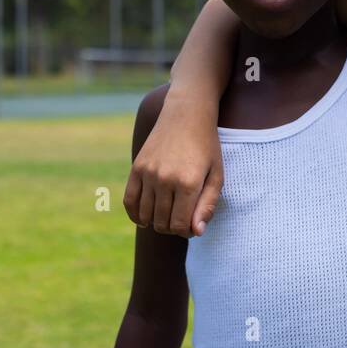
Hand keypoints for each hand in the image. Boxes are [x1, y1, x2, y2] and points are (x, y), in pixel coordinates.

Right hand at [122, 92, 222, 237]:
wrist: (186, 115)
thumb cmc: (206, 147)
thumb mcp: (217, 175)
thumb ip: (208, 205)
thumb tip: (195, 232)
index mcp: (188, 183)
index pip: (180, 225)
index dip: (186, 232)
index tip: (192, 226)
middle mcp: (165, 179)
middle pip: (162, 223)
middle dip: (172, 229)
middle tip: (181, 220)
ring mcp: (148, 173)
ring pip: (146, 215)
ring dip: (156, 222)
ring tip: (168, 215)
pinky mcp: (136, 167)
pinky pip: (129, 201)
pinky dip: (135, 215)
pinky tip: (145, 218)